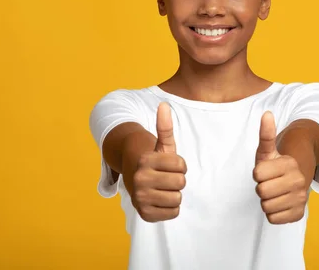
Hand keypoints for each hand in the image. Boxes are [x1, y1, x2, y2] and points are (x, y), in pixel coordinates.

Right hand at [131, 102, 186, 221]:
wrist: (136, 181)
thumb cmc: (155, 162)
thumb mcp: (162, 145)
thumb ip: (165, 126)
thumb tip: (164, 105)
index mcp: (145, 160)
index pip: (182, 166)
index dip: (180, 165)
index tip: (169, 165)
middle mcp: (139, 179)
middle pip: (181, 183)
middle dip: (177, 180)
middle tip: (165, 178)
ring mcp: (140, 197)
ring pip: (177, 198)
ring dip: (174, 194)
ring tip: (163, 189)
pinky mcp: (144, 214)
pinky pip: (173, 213)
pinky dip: (170, 208)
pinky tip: (160, 200)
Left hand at [253, 111, 307, 223]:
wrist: (295, 180)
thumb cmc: (276, 165)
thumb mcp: (268, 150)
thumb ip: (266, 134)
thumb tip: (266, 114)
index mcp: (289, 164)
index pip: (257, 174)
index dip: (258, 173)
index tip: (266, 171)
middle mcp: (298, 181)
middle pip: (262, 191)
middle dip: (261, 187)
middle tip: (270, 182)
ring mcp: (300, 198)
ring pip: (266, 206)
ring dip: (266, 201)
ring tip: (275, 192)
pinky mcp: (299, 214)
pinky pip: (273, 218)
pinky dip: (273, 213)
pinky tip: (279, 203)